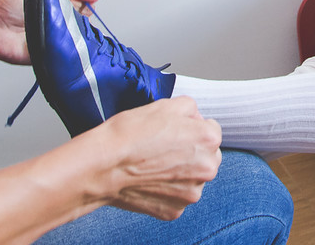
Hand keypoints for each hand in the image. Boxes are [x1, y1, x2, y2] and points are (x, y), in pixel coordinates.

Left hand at [0, 0, 99, 64]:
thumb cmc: (9, 8)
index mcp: (59, 7)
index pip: (84, 7)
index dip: (87, 5)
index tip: (87, 4)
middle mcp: (59, 23)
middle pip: (85, 23)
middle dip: (83, 18)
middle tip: (72, 14)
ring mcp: (56, 39)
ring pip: (79, 38)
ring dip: (77, 32)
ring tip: (65, 26)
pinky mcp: (51, 54)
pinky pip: (67, 53)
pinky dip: (70, 48)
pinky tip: (65, 39)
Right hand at [97, 97, 221, 218]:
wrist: (103, 165)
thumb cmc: (130, 134)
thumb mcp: (166, 104)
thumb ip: (190, 109)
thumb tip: (194, 118)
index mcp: (208, 140)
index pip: (211, 129)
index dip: (191, 127)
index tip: (175, 130)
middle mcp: (206, 169)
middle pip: (207, 156)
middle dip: (191, 151)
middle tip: (165, 147)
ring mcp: (191, 193)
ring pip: (193, 178)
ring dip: (181, 172)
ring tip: (154, 163)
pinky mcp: (174, 210)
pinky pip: (177, 196)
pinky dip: (166, 189)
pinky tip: (149, 179)